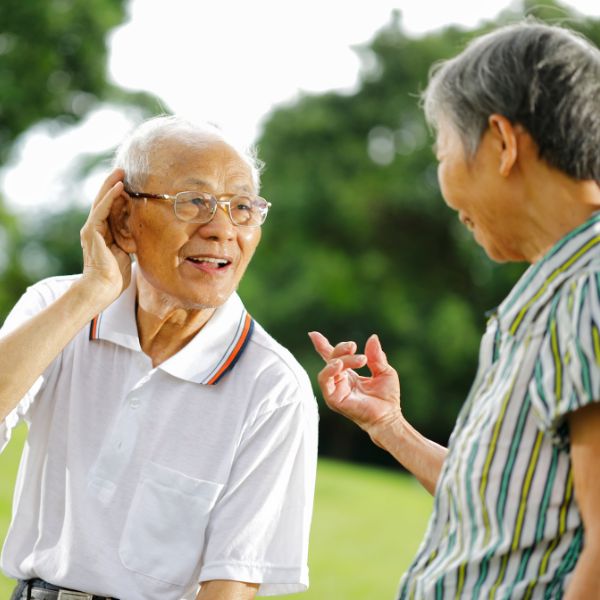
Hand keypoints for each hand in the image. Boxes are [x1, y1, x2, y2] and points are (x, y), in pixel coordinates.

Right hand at [78, 169, 131, 307]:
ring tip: (121, 172)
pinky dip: (110, 198)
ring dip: (111, 185)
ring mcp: (92, 229)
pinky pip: (101, 210)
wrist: (103, 288)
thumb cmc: (116, 276)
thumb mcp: (127, 254)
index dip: (119, 195)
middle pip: (104, 201)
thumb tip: (143, 236)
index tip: (130, 183)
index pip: (111, 209)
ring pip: (101, 201)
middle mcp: (96, 228)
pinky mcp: (92, 232)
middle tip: (124, 170)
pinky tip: (119, 187)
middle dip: (114, 185)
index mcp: (104, 233)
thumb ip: (131, 242)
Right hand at [308, 331, 402, 438]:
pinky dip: (329, 371)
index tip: (313, 334)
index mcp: (349, 374)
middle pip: (332, 359)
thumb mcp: (384, 371)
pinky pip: (325, 381)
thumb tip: (372, 337)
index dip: (323, 345)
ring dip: (341, 359)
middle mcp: (339, 381)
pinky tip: (339, 364)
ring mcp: (335, 390)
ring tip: (359, 358)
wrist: (389, 416)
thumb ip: (376, 356)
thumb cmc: (387, 397)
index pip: (333, 357)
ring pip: (329, 368)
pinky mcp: (332, 399)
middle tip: (355, 346)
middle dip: (341, 349)